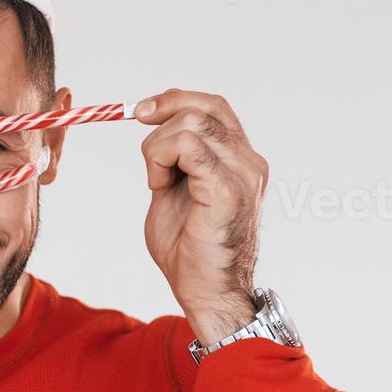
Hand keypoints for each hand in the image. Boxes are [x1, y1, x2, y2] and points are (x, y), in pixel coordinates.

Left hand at [136, 89, 268, 343]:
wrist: (205, 293)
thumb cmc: (189, 250)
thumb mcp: (176, 189)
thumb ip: (173, 157)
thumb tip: (155, 123)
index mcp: (240, 160)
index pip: (214, 106)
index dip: (176, 99)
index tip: (142, 112)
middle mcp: (249, 161)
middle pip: (203, 107)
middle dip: (161, 119)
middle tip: (145, 155)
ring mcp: (243, 173)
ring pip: (192, 122)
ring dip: (157, 147)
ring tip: (157, 181)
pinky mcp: (228, 189)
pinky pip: (188, 146)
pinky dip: (161, 157)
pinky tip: (158, 184)